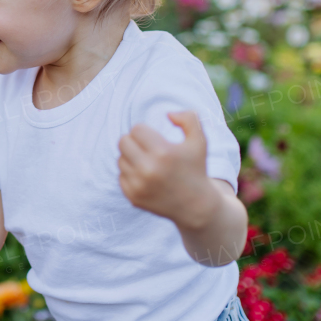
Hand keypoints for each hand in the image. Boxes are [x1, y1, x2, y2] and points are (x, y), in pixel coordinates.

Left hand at [117, 111, 217, 228]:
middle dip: (135, 141)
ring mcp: (138, 186)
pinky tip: (146, 177)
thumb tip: (168, 114)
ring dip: (132, 158)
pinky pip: (121, 175)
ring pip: (120, 158)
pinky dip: (131, 174)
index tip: (156, 139)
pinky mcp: (132, 197)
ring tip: (149, 163)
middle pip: (123, 141)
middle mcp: (148, 170)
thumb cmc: (196, 168)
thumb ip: (189, 118)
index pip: (136, 129)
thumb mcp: (200, 140)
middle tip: (148, 148)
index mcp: (163, 153)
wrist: (196, 206)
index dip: (146, 131)